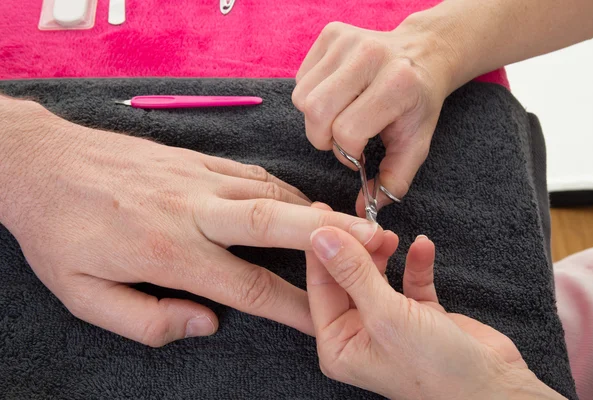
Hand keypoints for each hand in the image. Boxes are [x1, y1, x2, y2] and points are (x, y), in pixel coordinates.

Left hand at [0, 100, 389, 346]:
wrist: (41, 162)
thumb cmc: (60, 232)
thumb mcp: (84, 294)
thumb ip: (148, 319)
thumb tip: (206, 322)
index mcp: (168, 250)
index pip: (247, 286)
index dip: (293, 309)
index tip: (325, 322)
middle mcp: (192, 210)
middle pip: (275, 223)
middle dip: (330, 237)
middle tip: (374, 243)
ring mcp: (196, 177)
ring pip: (270, 193)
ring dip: (313, 212)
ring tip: (348, 227)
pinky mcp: (193, 159)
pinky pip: (250, 174)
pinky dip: (283, 190)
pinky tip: (297, 202)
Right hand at [292, 19, 454, 211]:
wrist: (423, 55)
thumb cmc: (417, 103)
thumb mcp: (415, 145)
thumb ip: (393, 181)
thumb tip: (365, 212)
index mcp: (397, 84)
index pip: (346, 131)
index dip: (348, 151)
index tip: (360, 150)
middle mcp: (370, 56)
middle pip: (316, 112)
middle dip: (324, 136)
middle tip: (343, 136)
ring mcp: (348, 40)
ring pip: (302, 97)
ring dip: (316, 117)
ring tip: (340, 114)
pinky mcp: (331, 33)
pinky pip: (300, 79)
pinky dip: (312, 95)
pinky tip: (336, 95)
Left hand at [305, 213, 564, 398]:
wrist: (495, 390)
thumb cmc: (435, 369)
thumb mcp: (386, 316)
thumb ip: (353, 273)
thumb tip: (320, 237)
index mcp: (339, 344)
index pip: (320, 288)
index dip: (322, 250)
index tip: (322, 214)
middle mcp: (359, 334)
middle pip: (347, 278)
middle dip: (355, 248)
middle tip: (362, 221)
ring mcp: (389, 323)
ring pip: (376, 276)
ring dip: (383, 253)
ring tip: (390, 235)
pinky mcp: (419, 315)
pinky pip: (409, 280)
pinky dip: (415, 263)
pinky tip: (422, 246)